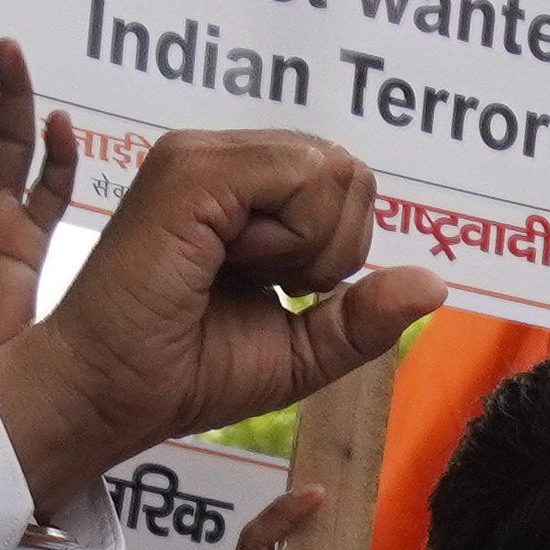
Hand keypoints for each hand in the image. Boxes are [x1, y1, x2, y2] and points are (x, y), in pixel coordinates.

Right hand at [0, 128, 440, 505]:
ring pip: (333, 170)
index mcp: (246, 188)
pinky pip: (301, 179)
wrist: (114, 393)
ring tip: (239, 273)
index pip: (346, 184)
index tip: (280, 285)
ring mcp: (202, 156)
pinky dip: (292, 240)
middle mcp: (223, 158)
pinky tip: (234, 264)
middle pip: (350, 171)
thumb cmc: (192, 369)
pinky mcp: (191, 172)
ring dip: (312, 245)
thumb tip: (435, 283)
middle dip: (334, 246)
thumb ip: (365, 315)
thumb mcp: (306, 349)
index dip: (341, 248)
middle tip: (264, 281)